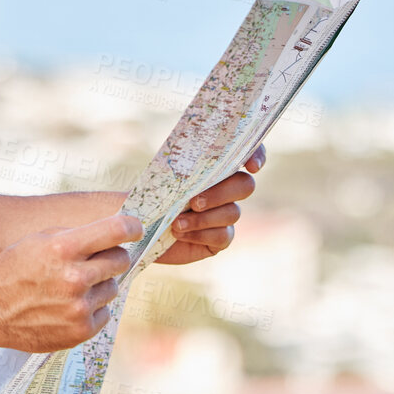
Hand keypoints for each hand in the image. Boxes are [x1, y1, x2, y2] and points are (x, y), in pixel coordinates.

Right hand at [0, 212, 140, 352]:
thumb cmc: (14, 269)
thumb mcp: (40, 240)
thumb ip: (78, 235)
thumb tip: (116, 233)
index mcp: (64, 247)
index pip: (116, 230)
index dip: (132, 227)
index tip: (136, 229)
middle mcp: (75, 277)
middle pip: (121, 259)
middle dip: (111, 257)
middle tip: (94, 261)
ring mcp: (79, 306)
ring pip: (113, 287)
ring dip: (99, 285)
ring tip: (70, 288)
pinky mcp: (80, 330)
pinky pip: (105, 312)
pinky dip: (92, 308)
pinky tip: (69, 306)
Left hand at [155, 143, 264, 265]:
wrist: (136, 227)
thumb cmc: (148, 196)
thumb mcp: (160, 178)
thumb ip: (180, 170)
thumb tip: (189, 163)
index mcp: (214, 168)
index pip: (246, 154)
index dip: (256, 155)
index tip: (251, 165)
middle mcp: (225, 190)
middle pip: (245, 185)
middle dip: (221, 192)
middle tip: (193, 200)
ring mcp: (224, 215)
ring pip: (233, 212)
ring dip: (204, 217)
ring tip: (176, 223)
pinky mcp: (218, 239)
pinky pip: (223, 235)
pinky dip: (201, 233)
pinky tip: (180, 233)